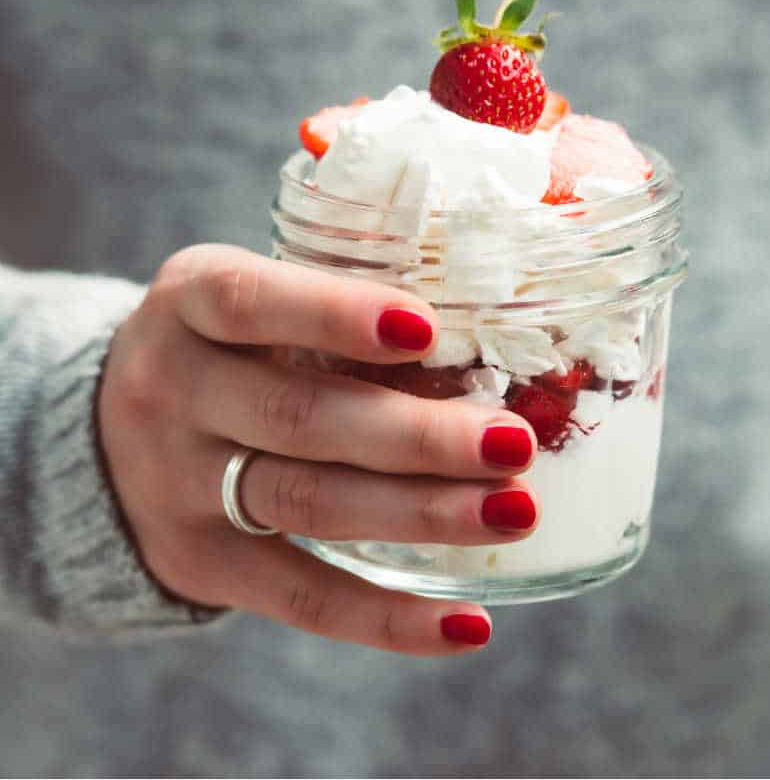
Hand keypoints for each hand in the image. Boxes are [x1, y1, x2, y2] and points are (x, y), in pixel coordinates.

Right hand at [99, 243, 539, 653]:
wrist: (104, 429)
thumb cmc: (232, 340)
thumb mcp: (258, 296)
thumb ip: (340, 306)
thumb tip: (491, 340)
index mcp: (190, 302)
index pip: (252, 302)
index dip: (336, 315)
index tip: (428, 328)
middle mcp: (173, 389)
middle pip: (301, 418)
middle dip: (417, 435)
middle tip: (512, 442)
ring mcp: (179, 485)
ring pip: (310, 503)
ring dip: (422, 513)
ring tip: (514, 510)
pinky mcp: (203, 564)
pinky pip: (299, 597)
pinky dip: (387, 617)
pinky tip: (467, 624)